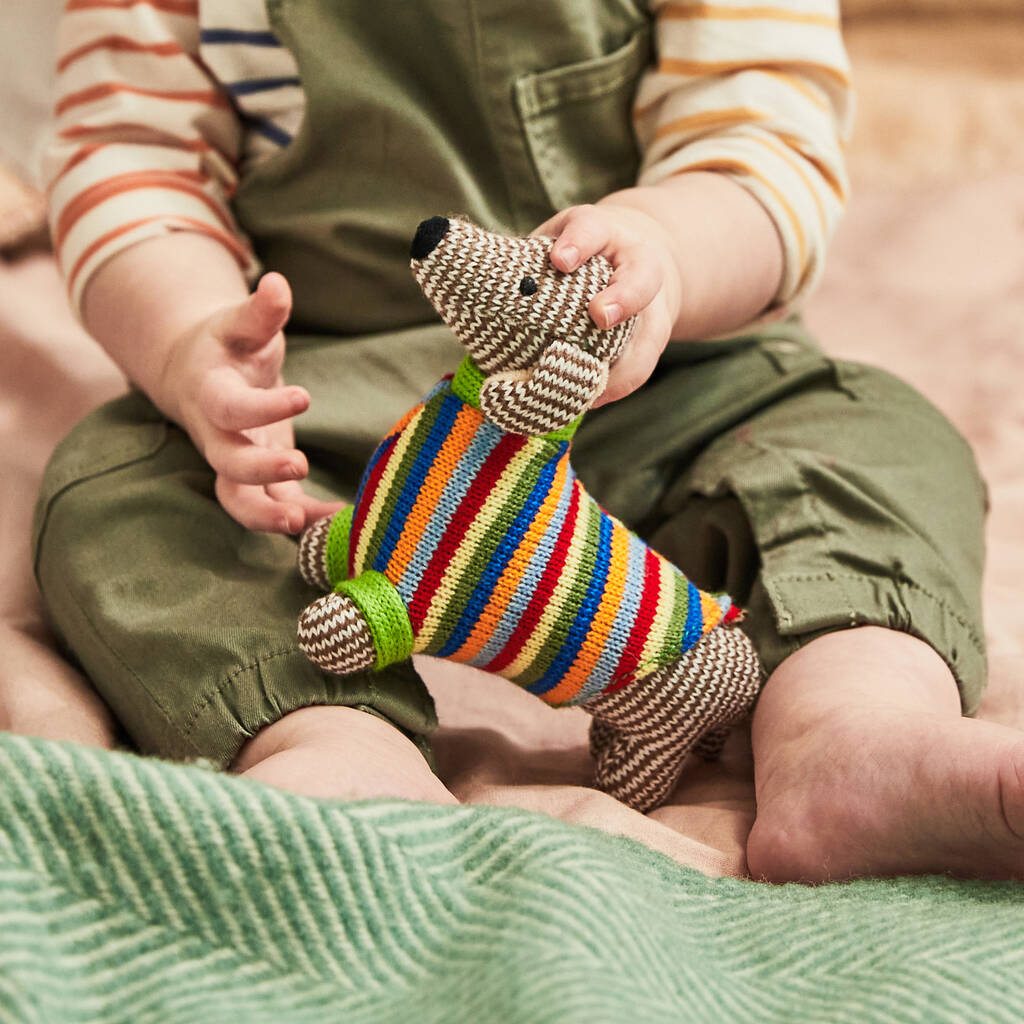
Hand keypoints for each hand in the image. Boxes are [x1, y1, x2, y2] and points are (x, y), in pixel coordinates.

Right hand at [160, 272, 342, 532]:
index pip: (229, 407)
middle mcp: (218, 437)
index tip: (304, 397)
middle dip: (259, 471)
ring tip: (304, 522)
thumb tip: (277, 284)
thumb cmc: (228, 346)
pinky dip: (302, 518)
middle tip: (299, 465)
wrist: (200, 376)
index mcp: (211, 394)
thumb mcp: (241, 325)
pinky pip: (273, 506)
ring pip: (238, 501)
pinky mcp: (259, 480)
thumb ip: (260, 313)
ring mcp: (236, 463)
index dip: (261, 408)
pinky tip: (339, 517)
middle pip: (227, 465)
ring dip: (267, 516)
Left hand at [531, 200, 682, 405]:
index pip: (592, 230)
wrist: (630, 259)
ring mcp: (649, 307)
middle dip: (623, 297)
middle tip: (599, 316)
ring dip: (625, 362)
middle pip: (642, 277)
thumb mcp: (554, 242)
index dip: (578, 244)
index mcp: (602, 234)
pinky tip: (589, 401)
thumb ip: (527, 265)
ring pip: (652, 332)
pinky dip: (615, 386)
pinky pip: (640, 366)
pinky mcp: (651, 338)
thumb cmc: (576, 254)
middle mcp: (634, 266)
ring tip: (592, 389)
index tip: (559, 260)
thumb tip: (470, 297)